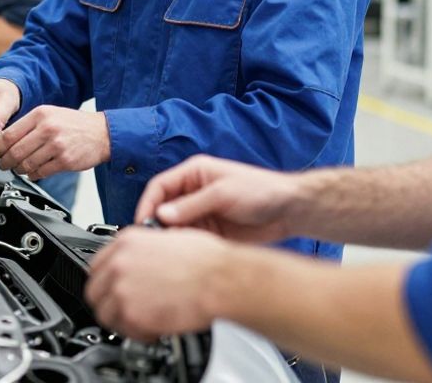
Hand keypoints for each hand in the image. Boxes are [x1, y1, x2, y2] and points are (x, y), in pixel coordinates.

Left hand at [0, 106, 108, 179]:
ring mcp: (57, 145)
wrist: (102, 133)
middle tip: (3, 164)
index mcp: (41, 115)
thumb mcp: (51, 114)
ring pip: (26, 164)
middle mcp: (48, 129)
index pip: (9, 134)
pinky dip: (33, 175)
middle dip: (4, 161)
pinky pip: (40, 172)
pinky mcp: (65, 161)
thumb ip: (29, 125)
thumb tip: (5, 139)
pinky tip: (33, 172)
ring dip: (18, 169)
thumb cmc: (75, 124)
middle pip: (15, 151)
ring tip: (19, 168)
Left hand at [86, 227, 230, 340]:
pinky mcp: (131, 313)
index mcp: (127, 241)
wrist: (220, 279)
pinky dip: (136, 332)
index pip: (97, 264)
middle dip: (108, 301)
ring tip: (139, 321)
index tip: (112, 288)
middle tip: (122, 309)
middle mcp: (119, 263)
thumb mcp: (169, 238)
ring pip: (103, 313)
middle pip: (94, 289)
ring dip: (120, 319)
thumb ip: (146, 249)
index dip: (106, 280)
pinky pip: (123, 329)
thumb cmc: (207, 260)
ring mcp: (122, 288)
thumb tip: (143, 259)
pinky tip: (151, 329)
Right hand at [134, 155, 300, 243]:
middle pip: (163, 208)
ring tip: (166, 252)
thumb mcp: (223, 194)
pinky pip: (188, 240)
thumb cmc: (261, 190)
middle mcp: (193, 193)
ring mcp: (201, 213)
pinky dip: (182, 248)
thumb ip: (191, 205)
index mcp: (194, 174)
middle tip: (151, 243)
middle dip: (155, 224)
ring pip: (174, 227)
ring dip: (168, 238)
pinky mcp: (209, 232)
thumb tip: (162, 215)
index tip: (142, 223)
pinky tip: (181, 257)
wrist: (289, 211)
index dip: (148, 204)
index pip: (159, 187)